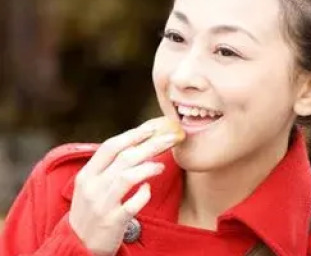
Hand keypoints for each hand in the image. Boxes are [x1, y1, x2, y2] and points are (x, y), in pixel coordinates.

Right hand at [69, 117, 178, 255]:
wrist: (78, 245)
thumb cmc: (91, 210)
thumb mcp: (91, 186)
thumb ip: (108, 167)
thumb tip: (137, 144)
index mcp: (86, 175)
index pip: (110, 147)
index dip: (133, 135)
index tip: (153, 128)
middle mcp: (92, 187)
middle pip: (125, 158)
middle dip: (151, 145)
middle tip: (171, 138)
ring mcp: (102, 205)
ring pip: (128, 177)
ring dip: (149, 167)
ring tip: (162, 165)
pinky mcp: (113, 222)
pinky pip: (133, 204)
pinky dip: (144, 194)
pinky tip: (148, 189)